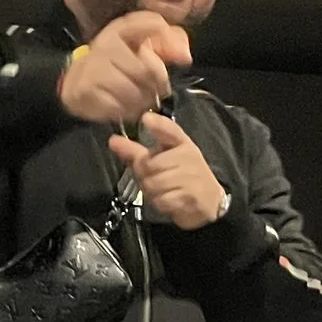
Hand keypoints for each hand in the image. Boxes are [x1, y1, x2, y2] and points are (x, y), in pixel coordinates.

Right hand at [59, 12, 191, 124]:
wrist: (77, 81)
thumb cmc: (118, 63)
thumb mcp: (142, 45)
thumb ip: (169, 43)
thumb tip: (185, 57)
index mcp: (121, 28)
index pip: (154, 23)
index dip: (170, 41)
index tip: (181, 57)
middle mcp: (106, 43)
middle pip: (149, 70)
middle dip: (158, 85)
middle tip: (156, 90)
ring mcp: (94, 67)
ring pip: (135, 91)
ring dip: (143, 101)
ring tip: (141, 100)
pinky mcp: (87, 89)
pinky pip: (119, 107)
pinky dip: (127, 111)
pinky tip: (126, 107)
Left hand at [107, 113, 229, 230]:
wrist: (208, 201)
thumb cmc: (182, 176)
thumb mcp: (162, 159)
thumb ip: (135, 151)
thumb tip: (113, 141)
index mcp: (181, 143)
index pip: (170, 130)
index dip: (158, 124)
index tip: (146, 119)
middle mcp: (187, 156)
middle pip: (149, 163)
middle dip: (143, 175)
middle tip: (152, 179)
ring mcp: (191, 176)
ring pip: (153, 183)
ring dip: (152, 191)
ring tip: (162, 190)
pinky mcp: (191, 196)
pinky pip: (162, 200)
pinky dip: (161, 203)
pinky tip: (169, 200)